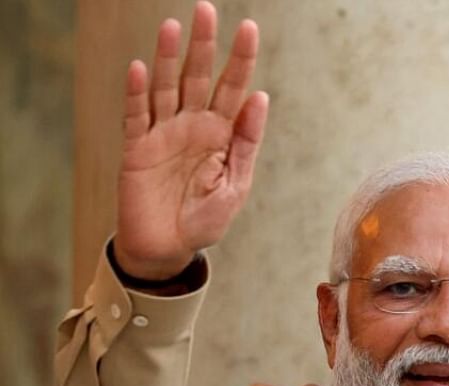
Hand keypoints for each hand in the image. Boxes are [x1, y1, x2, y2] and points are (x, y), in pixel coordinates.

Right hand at [116, 1, 268, 279]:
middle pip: (197, 77)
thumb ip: (246, 142)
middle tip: (205, 10)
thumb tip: (261, 97)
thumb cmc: (205, 219)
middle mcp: (193, 125)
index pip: (234, 88)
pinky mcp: (137, 148)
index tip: (249, 28)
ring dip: (168, 58)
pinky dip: (138, 93)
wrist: (169, 249)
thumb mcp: (236, 185)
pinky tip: (141, 69)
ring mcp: (163, 133)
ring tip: (172, 27)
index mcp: (222, 133)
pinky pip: (136, 115)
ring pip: (166, 87)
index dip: (241, 59)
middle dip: (203, 45)